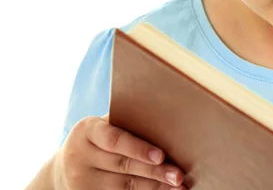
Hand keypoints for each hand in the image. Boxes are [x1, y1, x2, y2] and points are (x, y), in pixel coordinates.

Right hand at [52, 115, 186, 189]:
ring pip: (124, 186)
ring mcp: (80, 181)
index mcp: (86, 130)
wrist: (64, 167)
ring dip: (154, 187)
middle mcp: (79, 156)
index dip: (138, 148)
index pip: (114, 139)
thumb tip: (166, 119)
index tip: (161, 156)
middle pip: (123, 166)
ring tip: (177, 186)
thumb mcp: (103, 125)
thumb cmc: (98, 138)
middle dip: (154, 171)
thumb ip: (126, 122)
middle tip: (178, 175)